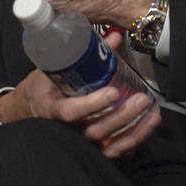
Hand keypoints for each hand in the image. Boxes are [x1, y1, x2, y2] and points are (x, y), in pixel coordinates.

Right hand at [0, 33, 159, 158]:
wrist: (33, 109)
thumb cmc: (44, 87)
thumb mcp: (55, 68)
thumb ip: (83, 54)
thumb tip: (114, 35)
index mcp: (53, 108)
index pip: (72, 112)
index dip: (93, 104)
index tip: (113, 92)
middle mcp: (68, 129)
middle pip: (97, 130)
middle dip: (122, 116)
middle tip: (141, 99)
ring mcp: (82, 141)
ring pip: (110, 145)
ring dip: (134, 131)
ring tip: (152, 114)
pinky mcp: (93, 147)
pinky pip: (116, 150)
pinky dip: (134, 141)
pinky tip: (148, 126)